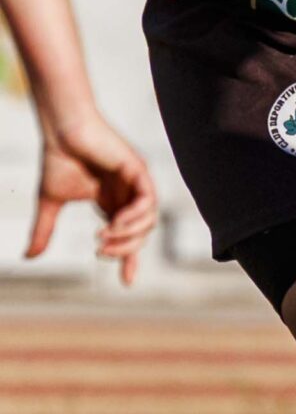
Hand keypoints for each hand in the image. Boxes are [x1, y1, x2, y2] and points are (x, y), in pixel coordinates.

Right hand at [29, 108, 156, 284]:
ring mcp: (136, 182)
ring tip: (106, 238)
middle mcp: (129, 195)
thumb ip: (44, 230)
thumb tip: (29, 257)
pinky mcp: (139, 169)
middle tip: (102, 252)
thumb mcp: (50, 203)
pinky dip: (135, 215)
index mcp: (114, 204)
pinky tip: (116, 223)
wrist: (61, 130)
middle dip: (126, 249)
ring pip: (149, 219)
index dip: (129, 259)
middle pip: (141, 233)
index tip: (126, 283)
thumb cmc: (58, 160)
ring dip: (129, 234)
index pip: (129, 237)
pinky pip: (148, 199)